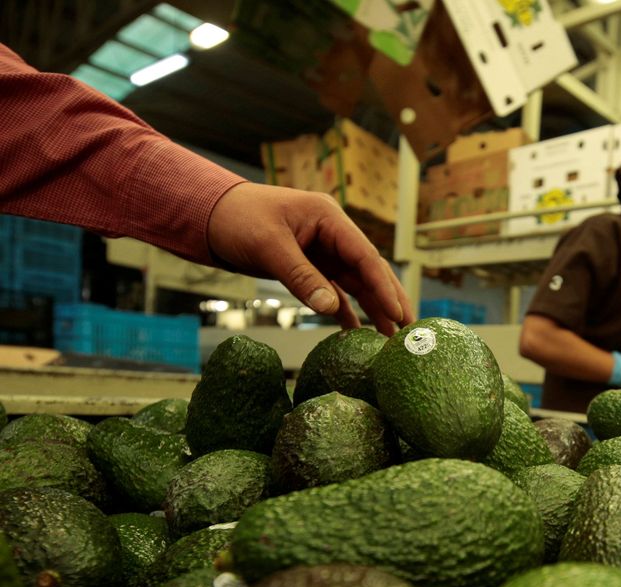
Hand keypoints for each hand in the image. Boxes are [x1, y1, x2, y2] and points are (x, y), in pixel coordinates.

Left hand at [207, 183, 412, 334]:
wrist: (207, 213)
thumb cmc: (236, 219)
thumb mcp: (269, 247)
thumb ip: (301, 277)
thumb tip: (332, 309)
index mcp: (329, 218)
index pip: (365, 256)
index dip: (384, 287)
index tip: (398, 314)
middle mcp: (331, 233)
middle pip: (368, 270)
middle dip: (389, 299)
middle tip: (409, 330)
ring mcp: (321, 250)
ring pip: (354, 283)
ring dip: (371, 308)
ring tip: (390, 336)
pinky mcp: (309, 264)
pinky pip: (333, 290)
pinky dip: (344, 309)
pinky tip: (356, 331)